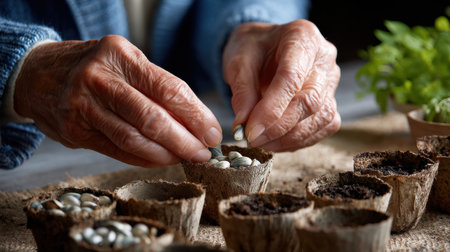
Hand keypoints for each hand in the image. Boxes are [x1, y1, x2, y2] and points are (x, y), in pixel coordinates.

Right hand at [14, 35, 221, 166]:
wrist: (39, 74)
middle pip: (152, 118)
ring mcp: (83, 106)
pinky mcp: (74, 131)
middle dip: (185, 140)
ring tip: (186, 157)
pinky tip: (161, 160)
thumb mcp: (126, 62)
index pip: (168, 88)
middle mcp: (99, 79)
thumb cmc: (95, 68)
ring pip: (134, 139)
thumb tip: (196, 121)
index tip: (213, 132)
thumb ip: (157, 87)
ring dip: (166, 154)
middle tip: (203, 153)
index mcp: (120, 55)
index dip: (195, 115)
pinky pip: (117, 151)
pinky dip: (144, 159)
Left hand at [223, 20, 340, 151]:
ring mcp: (331, 81)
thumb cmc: (252, 50)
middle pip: (310, 100)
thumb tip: (243, 127)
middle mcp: (324, 58)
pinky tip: (276, 142)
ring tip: (261, 143)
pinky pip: (323, 127)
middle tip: (252, 139)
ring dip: (289, 138)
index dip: (271, 109)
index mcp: (302, 37)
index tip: (250, 130)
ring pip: (321, 117)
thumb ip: (242, 92)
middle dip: (279, 127)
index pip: (292, 78)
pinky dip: (299, 140)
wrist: (263, 47)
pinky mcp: (331, 101)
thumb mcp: (238, 62)